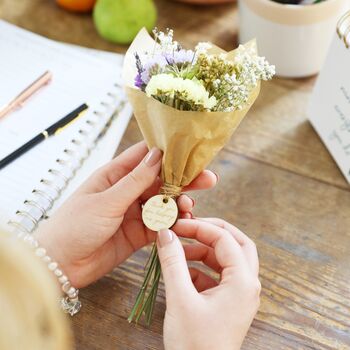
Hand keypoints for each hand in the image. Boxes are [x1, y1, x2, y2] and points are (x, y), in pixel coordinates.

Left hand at [34, 142, 216, 287]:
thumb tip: (158, 154)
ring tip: (190, 207)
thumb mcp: (107, 200)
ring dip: (178, 203)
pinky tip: (183, 223)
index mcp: (114, 175)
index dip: (168, 152)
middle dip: (183, 179)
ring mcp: (133, 212)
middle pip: (160, 180)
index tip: (191, 152)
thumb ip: (135, 181)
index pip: (145, 156)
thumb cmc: (74, 226)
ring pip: (163, 203)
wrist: (60, 265)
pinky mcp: (138, 233)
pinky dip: (172, 223)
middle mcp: (126, 191)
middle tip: (207, 179)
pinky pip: (160, 225)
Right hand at [157, 218, 259, 349]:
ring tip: (178, 251)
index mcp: (243, 282)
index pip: (225, 239)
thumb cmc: (194, 345)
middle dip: (213, 232)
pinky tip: (181, 274)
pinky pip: (218, 276)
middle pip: (237, 244)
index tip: (177, 224)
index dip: (199, 227)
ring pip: (227, 259)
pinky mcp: (229, 303)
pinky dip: (200, 269)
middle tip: (190, 227)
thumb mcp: (180, 298)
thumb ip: (173, 262)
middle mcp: (247, 285)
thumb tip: (166, 233)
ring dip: (204, 251)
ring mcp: (239, 295)